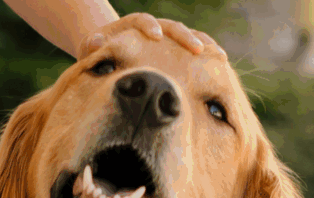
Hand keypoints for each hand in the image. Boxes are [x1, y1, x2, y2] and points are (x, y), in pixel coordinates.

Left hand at [77, 13, 224, 59]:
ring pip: (189, 35)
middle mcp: (155, 27)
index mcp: (133, 25)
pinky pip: (195, 47)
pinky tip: (221, 62)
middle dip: (185, 37)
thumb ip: (93, 44)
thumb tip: (96, 42)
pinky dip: (208, 52)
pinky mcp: (176, 48)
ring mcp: (168, 37)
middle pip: (172, 27)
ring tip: (220, 57)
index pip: (142, 20)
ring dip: (204, 44)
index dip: (149, 26)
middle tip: (196, 48)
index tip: (155, 35)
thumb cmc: (100, 50)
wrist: (111, 49)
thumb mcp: (92, 47)